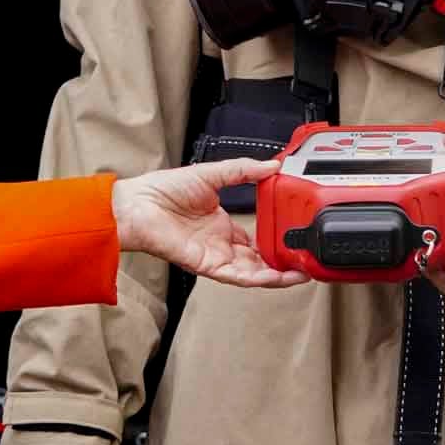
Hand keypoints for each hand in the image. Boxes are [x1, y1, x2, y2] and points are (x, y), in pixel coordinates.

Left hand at [113, 158, 305, 288]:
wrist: (138, 204)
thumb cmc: (163, 190)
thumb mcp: (212, 173)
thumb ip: (243, 170)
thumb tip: (271, 165)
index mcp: (222, 223)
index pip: (255, 239)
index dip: (275, 241)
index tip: (295, 238)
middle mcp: (220, 243)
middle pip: (258, 259)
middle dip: (282, 262)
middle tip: (306, 260)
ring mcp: (215, 256)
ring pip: (253, 272)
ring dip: (277, 274)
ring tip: (302, 273)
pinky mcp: (207, 265)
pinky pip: (237, 276)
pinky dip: (258, 278)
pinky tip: (277, 276)